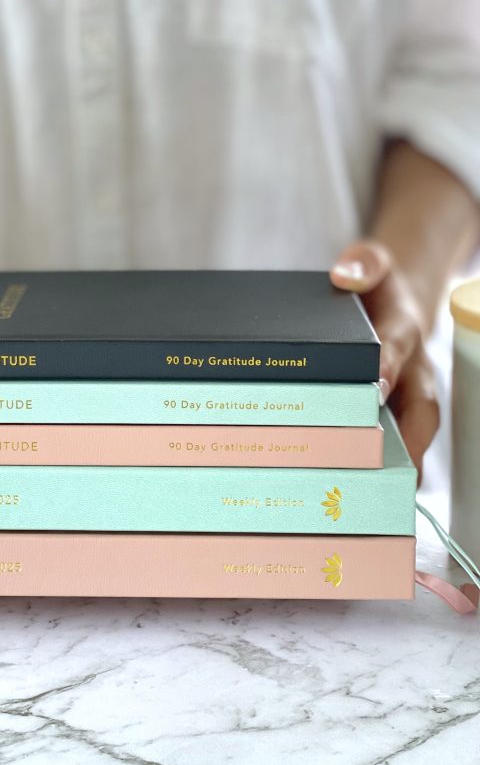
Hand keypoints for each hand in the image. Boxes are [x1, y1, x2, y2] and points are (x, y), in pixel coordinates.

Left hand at [330, 239, 438, 476]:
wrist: (397, 301)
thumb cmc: (378, 288)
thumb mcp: (373, 264)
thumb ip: (364, 264)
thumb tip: (344, 274)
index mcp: (405, 331)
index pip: (397, 349)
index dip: (388, 366)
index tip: (376, 385)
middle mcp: (415, 371)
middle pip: (420, 411)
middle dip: (405, 441)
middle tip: (380, 470)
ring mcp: (410, 398)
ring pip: (413, 437)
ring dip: (396, 467)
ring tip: (372, 501)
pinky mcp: (400, 416)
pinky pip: (398, 447)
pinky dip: (385, 473)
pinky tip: (358, 499)